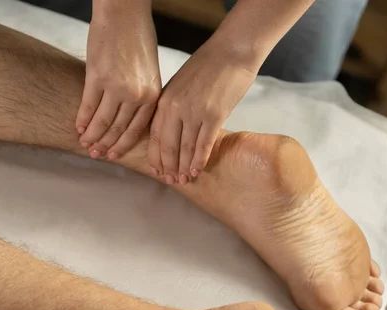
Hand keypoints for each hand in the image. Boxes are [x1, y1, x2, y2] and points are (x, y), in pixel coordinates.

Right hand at [76, 4, 160, 160]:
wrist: (125, 12)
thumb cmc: (138, 37)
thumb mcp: (149, 70)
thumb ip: (142, 94)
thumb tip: (130, 115)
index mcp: (152, 94)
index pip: (136, 129)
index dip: (123, 144)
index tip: (113, 154)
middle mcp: (136, 94)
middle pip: (118, 129)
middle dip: (106, 145)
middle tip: (96, 154)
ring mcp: (116, 87)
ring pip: (102, 121)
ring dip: (91, 135)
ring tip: (84, 144)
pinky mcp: (97, 77)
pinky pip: (87, 105)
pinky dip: (82, 119)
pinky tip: (77, 127)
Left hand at [148, 40, 256, 184]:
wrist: (232, 51)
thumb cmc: (207, 66)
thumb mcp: (179, 84)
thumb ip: (171, 106)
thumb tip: (168, 130)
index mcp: (164, 100)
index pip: (154, 136)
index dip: (155, 156)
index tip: (156, 170)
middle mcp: (175, 108)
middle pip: (167, 146)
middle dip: (168, 166)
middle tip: (170, 181)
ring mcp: (194, 112)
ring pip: (185, 148)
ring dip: (184, 167)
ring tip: (184, 181)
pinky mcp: (214, 115)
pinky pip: (203, 144)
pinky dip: (199, 160)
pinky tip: (197, 171)